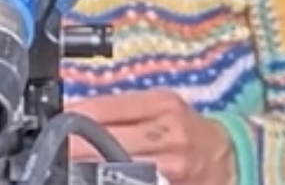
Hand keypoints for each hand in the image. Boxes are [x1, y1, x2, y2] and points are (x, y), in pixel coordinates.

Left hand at [66, 90, 235, 184]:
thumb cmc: (189, 129)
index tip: (55, 122)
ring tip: (68, 170)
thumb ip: (123, 108)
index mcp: (162, 106)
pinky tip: (94, 179)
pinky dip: (110, 181)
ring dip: (87, 171)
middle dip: (74, 149)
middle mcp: (168, 136)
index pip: (105, 109)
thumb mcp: (162, 106)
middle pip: (106, 142)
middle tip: (54, 151)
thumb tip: (76, 112)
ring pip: (116, 170)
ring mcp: (170, 170)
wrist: (230, 160)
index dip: (74, 117)